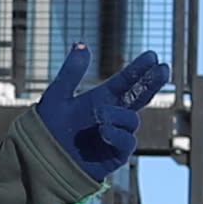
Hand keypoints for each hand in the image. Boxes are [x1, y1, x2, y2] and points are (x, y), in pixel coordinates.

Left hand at [33, 48, 168, 182]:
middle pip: (140, 97)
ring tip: (98, 116)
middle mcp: (112, 116)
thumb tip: (81, 44)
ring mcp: (116, 135)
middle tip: (163, 69)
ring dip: (118, 115)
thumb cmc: (47, 128)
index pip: (126, 81)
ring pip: (131, 120)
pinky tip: (103, 130)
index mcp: (101, 99)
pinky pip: (126, 142)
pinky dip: (117, 134)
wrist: (39, 159)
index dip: (139, 69)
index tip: (152, 55)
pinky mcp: (115, 154)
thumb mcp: (57, 95)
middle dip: (152, 83)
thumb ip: (71, 71)